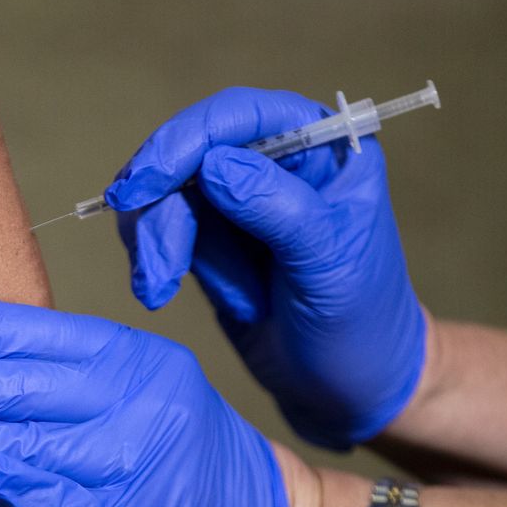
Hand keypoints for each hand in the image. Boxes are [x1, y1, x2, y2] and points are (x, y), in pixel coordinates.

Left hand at [0, 300, 289, 506]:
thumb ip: (65, 380)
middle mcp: (137, 396)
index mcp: (131, 354)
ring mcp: (138, 457)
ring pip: (28, 437)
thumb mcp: (138, 391)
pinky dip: (10, 485)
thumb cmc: (187, 457)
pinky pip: (61, 498)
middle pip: (19, 380)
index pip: (32, 328)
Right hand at [105, 87, 425, 448]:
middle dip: (162, 208)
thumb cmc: (361, 327)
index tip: (144, 184)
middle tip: (156, 268)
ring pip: (165, 192)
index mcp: (323, 149)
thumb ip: (279, 210)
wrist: (349, 390)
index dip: (185, 141)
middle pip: (189, 152)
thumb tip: (213, 165)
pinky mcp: (209, 237)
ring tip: (160, 290)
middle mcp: (277, 161)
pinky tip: (160, 290)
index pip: (243, 116)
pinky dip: (152, 257)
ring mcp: (238, 199)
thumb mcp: (330, 268)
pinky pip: (160, 226)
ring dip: (155, 241)